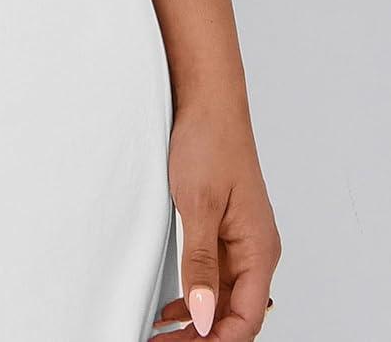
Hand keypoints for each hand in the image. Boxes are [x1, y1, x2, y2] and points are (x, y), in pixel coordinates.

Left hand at [154, 101, 280, 338]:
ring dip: (197, 319)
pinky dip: (195, 295)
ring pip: (224, 297)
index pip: (246, 318)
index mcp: (259, 249)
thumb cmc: (209, 143)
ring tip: (163, 333)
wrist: (208, 103)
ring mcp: (240, 241)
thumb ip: (200, 262)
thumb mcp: (197, 205)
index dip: (216, 339)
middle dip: (201, 335)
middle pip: (235, 313)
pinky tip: (173, 306)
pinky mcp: (223, 229)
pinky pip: (215, 275)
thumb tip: (202, 312)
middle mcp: (255, 250)